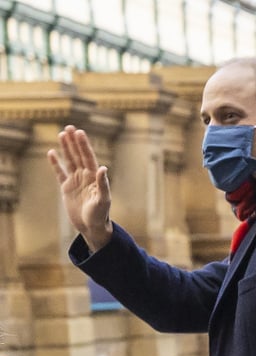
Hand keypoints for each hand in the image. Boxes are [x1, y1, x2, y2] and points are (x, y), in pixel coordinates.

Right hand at [47, 125, 112, 251]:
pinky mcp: (67, 188)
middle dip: (74, 142)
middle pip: (78, 155)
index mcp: (94, 178)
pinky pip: (60, 173)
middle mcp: (85, 177)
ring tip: (61, 134)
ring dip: (66, 148)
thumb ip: (103, 184)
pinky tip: (52, 153)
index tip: (79, 132)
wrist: (92, 228)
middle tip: (69, 127)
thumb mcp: (103, 200)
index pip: (88, 157)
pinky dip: (56, 164)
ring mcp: (75, 181)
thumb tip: (103, 168)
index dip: (84, 145)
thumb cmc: (100, 215)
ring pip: (69, 161)